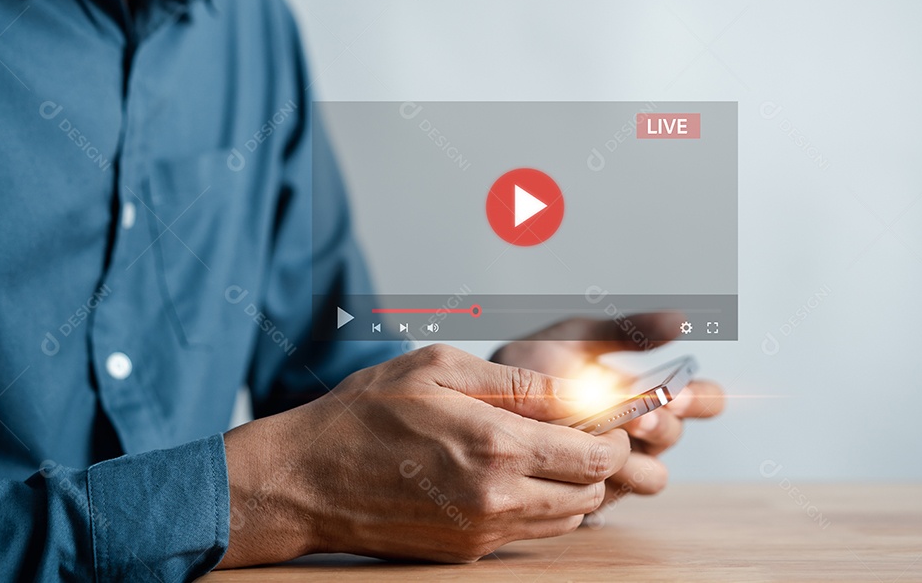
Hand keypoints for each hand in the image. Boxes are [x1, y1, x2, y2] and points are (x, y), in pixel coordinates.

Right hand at [217, 344, 630, 565]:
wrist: (307, 479)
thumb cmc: (366, 413)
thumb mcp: (440, 369)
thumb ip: (517, 382)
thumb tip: (577, 391)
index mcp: (496, 446)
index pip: (597, 455)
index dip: (614, 433)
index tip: (606, 415)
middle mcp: (497, 499)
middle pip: (592, 491)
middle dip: (597, 460)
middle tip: (577, 429)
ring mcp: (482, 532)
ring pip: (568, 518)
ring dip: (571, 485)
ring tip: (544, 450)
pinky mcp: (466, 552)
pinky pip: (530, 533)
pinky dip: (538, 506)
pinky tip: (511, 473)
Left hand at [491, 312, 724, 518]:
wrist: (480, 397)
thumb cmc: (535, 363)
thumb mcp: (580, 336)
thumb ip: (628, 330)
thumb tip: (681, 319)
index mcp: (649, 391)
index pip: (703, 399)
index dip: (702, 399)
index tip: (680, 393)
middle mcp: (643, 431)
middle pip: (676, 434)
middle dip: (661, 424)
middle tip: (639, 415)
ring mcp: (621, 464)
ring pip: (654, 473)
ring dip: (636, 457)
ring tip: (610, 440)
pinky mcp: (595, 492)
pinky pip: (615, 495)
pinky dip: (603, 479)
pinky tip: (581, 461)